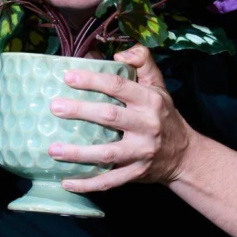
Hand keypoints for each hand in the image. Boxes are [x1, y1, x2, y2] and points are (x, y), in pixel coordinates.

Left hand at [48, 44, 195, 191]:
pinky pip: (110, 181)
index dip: (92, 80)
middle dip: (80, 111)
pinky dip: (88, 184)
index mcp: (149, 100)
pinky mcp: (136, 173)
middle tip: (55, 107)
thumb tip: (119, 52)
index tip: (68, 77)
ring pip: (107, 153)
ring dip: (78, 153)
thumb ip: (142, 62)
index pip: (118, 86)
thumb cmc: (163, 114)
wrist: (184, 154)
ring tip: (52, 150)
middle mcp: (147, 125)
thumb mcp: (158, 85)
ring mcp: (141, 152)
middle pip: (109, 116)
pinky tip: (66, 182)